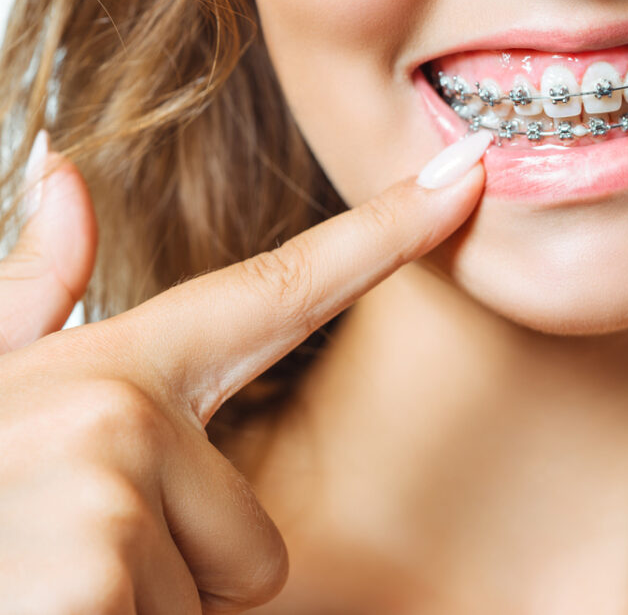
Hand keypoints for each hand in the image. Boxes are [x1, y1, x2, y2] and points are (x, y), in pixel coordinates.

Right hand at [0, 131, 489, 612]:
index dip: (387, 231)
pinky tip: (61, 607)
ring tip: (61, 585)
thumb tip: (62, 170)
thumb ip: (29, 300)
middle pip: (257, 542)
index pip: (281, 287)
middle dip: (181, 580)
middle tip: (78, 564)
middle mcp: (116, 410)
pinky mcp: (92, 575)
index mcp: (112, 370)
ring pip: (222, 603)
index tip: (471, 172)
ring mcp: (106, 492)